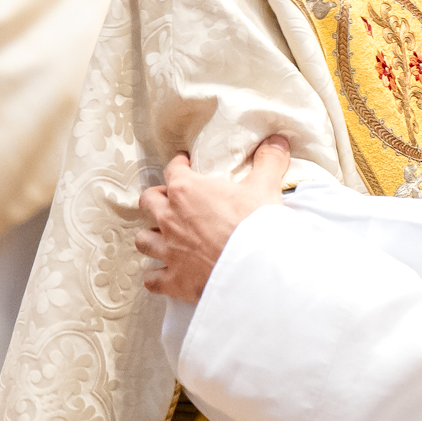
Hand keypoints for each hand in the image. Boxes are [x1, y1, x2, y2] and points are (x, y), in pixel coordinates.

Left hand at [136, 136, 291, 301]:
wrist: (256, 269)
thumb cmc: (255, 225)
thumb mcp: (265, 187)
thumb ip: (268, 161)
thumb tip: (277, 140)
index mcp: (187, 191)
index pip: (173, 170)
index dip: (179, 165)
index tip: (185, 164)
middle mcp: (170, 218)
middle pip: (149, 202)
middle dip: (157, 198)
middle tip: (170, 199)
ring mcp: (169, 250)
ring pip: (144, 240)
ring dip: (151, 236)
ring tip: (162, 236)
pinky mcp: (174, 280)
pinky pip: (153, 279)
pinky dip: (157, 276)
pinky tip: (164, 274)